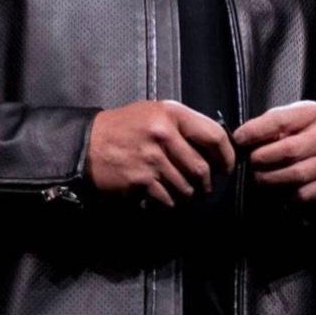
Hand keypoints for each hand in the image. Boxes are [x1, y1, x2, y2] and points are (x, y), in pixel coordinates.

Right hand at [85, 100, 236, 207]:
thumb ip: (184, 125)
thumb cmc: (125, 127)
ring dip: (188, 194)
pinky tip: (163, 195)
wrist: (88, 143)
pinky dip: (170, 202)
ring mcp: (152, 158)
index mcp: (171, 113)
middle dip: (206, 183)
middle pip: (202, 168)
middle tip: (204, 186)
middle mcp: (163, 134)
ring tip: (182, 191)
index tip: (226, 167)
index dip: (227, 155)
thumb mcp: (154, 113)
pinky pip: (168, 198)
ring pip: (187, 187)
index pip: (214, 135)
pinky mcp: (141, 179)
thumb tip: (216, 147)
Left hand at [231, 101, 315, 203]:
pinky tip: (276, 188)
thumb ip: (267, 125)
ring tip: (258, 176)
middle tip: (249, 161)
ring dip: (270, 178)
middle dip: (262, 158)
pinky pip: (302, 194)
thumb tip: (241, 140)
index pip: (280, 121)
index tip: (238, 140)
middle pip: (288, 150)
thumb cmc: (302, 131)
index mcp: (312, 113)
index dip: (255, 131)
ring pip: (295, 174)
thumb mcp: (288, 118)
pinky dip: (285, 194)